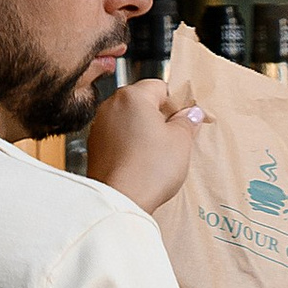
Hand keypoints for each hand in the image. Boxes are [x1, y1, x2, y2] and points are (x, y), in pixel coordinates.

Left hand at [85, 80, 204, 214]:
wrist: (121, 199)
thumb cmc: (148, 169)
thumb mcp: (181, 141)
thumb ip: (187, 122)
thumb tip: (191, 114)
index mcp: (133, 96)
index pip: (161, 87)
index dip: (179, 103)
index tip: (190, 117)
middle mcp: (112, 105)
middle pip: (143, 103)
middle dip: (161, 117)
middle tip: (177, 137)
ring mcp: (100, 125)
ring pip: (130, 121)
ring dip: (145, 132)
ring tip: (159, 154)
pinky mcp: (95, 146)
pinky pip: (119, 138)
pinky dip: (131, 146)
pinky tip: (143, 162)